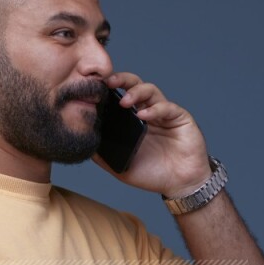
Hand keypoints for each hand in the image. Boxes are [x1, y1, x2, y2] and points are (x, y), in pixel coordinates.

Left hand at [93, 71, 212, 195]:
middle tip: (108, 83)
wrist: (180, 184)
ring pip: (150, 91)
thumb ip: (103, 156)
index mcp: (132, 120)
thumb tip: (84, 145)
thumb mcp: (121, 166)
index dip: (108, 90)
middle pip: (134, 86)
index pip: (119, 96)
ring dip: (136, 92)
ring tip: (124, 101)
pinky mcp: (180, 117)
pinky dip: (154, 109)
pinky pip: (166, 107)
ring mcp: (163, 113)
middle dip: (121, 80)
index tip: (94, 89)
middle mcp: (148, 112)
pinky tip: (144, 115)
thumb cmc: (153, 174)